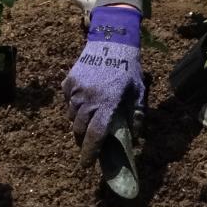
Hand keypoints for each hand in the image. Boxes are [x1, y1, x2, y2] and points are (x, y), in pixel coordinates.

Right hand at [62, 6, 142, 160]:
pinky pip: (68, 102)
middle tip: (89, 144)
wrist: (112, 41)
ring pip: (72, 117)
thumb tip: (134, 138)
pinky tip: (84, 102)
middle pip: (80, 130)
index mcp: (107, 103)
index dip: (90, 153)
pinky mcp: (68, 82)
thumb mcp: (139, 92)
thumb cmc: (129, 69)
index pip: (95, 135)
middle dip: (83, 140)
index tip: (86, 165)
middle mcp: (88, 99)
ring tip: (89, 121)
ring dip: (79, 123)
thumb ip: (136, 115)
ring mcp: (76, 90)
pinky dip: (74, 106)